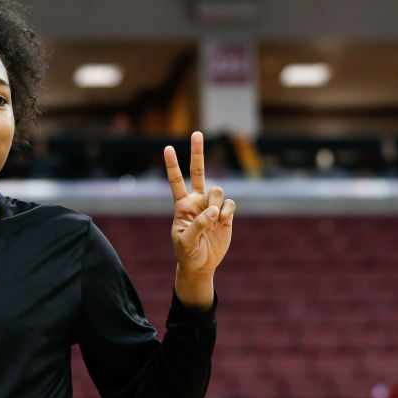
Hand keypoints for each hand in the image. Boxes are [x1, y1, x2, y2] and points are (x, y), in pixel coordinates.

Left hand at [164, 132, 234, 309]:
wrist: (201, 264)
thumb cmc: (187, 252)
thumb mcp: (185, 241)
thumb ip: (197, 225)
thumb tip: (213, 211)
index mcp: (181, 205)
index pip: (176, 181)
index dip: (172, 165)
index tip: (167, 148)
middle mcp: (197, 200)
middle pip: (198, 171)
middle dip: (197, 152)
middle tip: (196, 133)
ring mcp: (212, 205)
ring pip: (218, 190)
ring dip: (216, 203)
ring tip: (213, 220)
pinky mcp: (226, 213)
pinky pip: (230, 204)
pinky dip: (227, 213)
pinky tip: (222, 223)